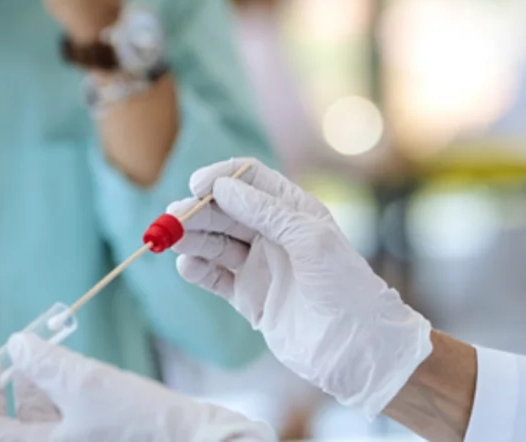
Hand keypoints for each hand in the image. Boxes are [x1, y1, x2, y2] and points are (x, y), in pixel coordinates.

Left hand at [0, 333, 275, 441]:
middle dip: (21, 382)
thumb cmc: (143, 424)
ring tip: (58, 355)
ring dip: (46, 385)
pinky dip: (69, 396)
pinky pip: (72, 423)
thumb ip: (45, 363)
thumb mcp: (87, 384)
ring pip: (47, 422)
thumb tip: (18, 344)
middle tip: (30, 348)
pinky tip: (82, 373)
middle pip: (19, 425)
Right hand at [166, 158, 433, 418]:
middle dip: (197, 210)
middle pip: (224, 209)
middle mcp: (272, 233)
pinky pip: (214, 276)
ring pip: (214, 241)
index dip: (221, 177)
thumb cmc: (345, 287)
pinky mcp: (247, 295)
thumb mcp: (310, 239)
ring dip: (191, 237)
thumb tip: (221, 187)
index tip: (196, 185)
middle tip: (172, 216)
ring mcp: (258, 264)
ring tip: (171, 239)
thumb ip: (264, 211)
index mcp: (292, 210)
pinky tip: (187, 265)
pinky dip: (197, 269)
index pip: (249, 178)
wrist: (354, 348)